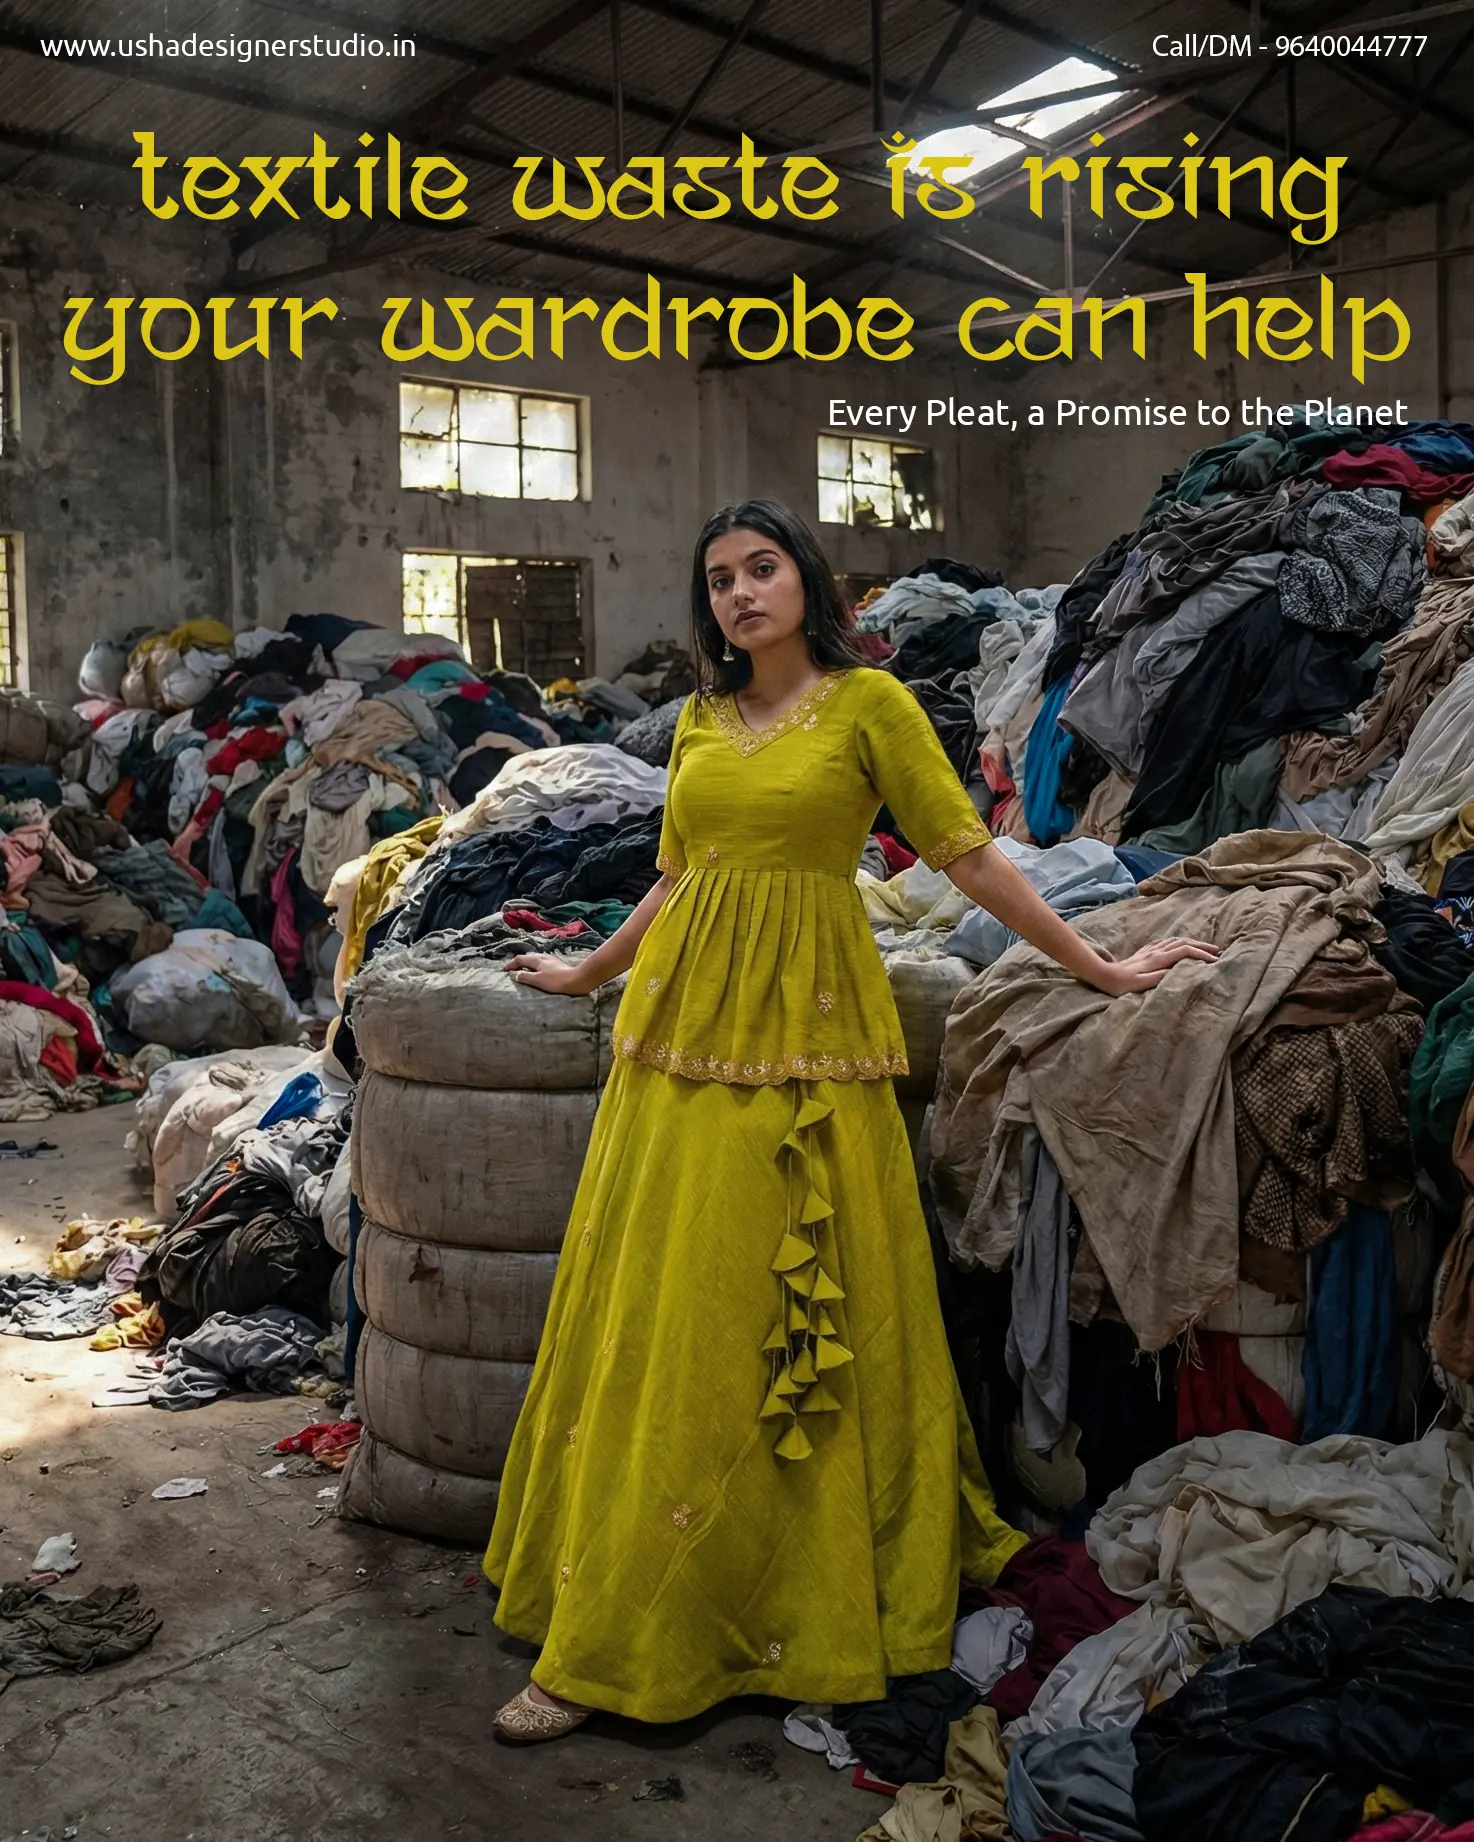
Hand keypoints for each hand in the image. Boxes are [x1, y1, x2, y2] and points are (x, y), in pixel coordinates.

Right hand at [505, 953, 596, 995]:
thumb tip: (514, 974)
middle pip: (528, 957)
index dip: (510, 964)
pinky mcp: (558, 965)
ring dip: (528, 964)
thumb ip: (525, 976)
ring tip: (524, 971)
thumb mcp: (538, 980)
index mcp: (537, 959)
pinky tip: (539, 972)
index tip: (504, 970)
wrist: (577, 980)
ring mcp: (551, 960)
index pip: (519, 958)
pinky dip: (536, 966)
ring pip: (536, 959)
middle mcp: (543, 957)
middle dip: (519, 962)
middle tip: (513, 970)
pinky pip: (542, 963)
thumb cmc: (556, 981)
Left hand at [1088, 936, 1220, 995]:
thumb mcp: (1140, 984)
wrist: (1103, 975)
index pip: (1184, 952)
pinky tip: (1179, 944)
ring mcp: (1149, 950)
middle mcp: (1155, 951)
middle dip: (1201, 946)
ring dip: (1192, 942)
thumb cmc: (1121, 984)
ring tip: (1203, 948)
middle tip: (1217, 951)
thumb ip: (1159, 977)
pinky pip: (1165, 942)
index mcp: (1157, 959)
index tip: (1215, 962)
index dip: (1201, 955)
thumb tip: (1177, 971)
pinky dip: (1177, 942)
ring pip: (1175, 941)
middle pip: (1183, 943)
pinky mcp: (1144, 952)